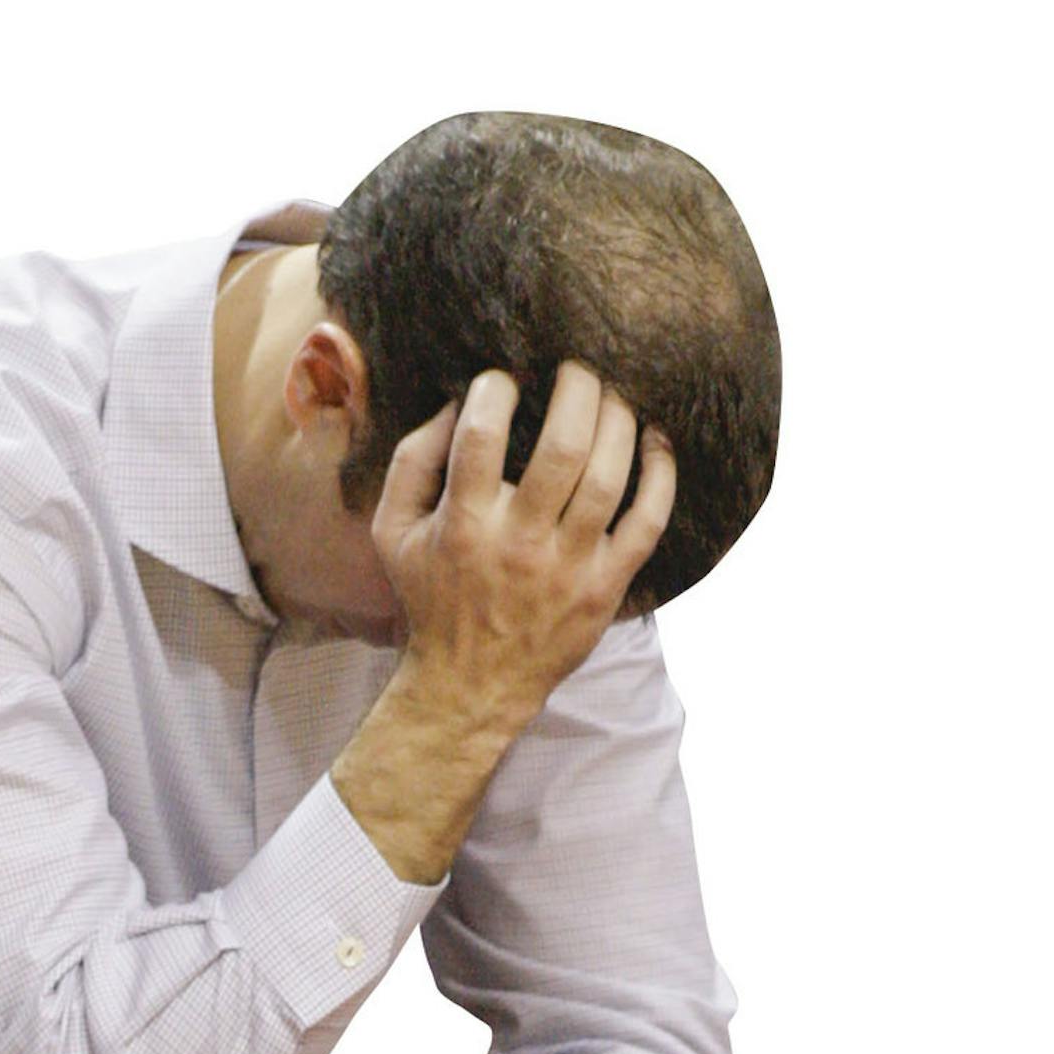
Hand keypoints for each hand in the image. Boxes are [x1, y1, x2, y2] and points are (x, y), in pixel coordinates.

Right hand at [370, 361, 676, 732]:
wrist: (470, 687)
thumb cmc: (432, 600)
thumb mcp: (392, 534)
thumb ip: (411, 463)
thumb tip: (453, 403)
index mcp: (463, 524)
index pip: (482, 435)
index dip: (497, 389)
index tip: (505, 380)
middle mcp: (519, 544)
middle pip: (562, 446)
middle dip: (578, 389)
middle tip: (579, 367)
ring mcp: (568, 568)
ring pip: (609, 476)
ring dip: (619, 420)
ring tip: (613, 395)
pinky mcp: (604, 588)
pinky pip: (648, 523)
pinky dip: (661, 475)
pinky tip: (656, 442)